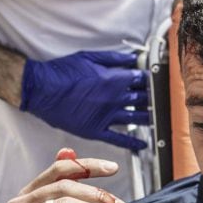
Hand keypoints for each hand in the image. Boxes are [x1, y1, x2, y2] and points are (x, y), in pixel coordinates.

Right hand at [20, 50, 151, 149]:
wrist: (41, 89)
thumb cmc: (63, 72)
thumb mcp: (91, 57)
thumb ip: (115, 59)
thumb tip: (134, 58)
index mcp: (114, 80)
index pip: (142, 79)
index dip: (151, 79)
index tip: (156, 80)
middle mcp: (114, 99)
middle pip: (143, 99)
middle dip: (154, 98)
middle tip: (161, 98)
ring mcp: (106, 116)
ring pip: (137, 119)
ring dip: (150, 118)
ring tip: (159, 118)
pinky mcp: (96, 130)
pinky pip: (118, 139)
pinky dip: (132, 143)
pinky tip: (142, 145)